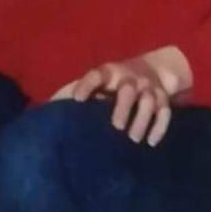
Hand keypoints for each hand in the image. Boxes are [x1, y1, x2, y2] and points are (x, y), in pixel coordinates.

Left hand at [51, 47, 191, 146]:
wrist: (151, 69)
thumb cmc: (112, 83)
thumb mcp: (95, 81)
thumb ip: (72, 93)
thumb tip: (44, 111)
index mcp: (109, 73)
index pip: (97, 74)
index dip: (87, 85)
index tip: (77, 99)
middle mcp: (130, 79)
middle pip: (129, 89)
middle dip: (123, 107)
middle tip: (116, 127)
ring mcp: (149, 88)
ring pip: (149, 101)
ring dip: (143, 120)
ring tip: (133, 139)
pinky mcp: (164, 99)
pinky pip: (166, 112)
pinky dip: (160, 127)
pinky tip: (151, 142)